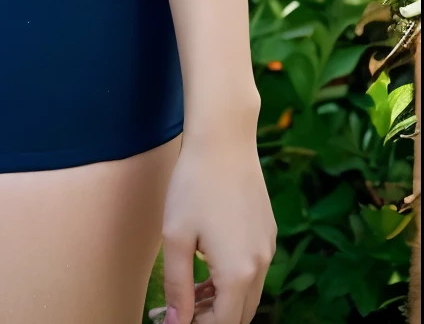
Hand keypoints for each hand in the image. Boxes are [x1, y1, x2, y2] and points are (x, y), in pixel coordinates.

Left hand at [161, 130, 275, 323]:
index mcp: (237, 273)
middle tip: (184, 309)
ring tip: (193, 290)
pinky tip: (209, 262)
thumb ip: (177, 285)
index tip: (178, 320)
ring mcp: (268, 248)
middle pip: (241, 313)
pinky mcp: (268, 231)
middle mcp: (260, 265)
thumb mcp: (175, 236)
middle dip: (214, 317)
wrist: (224, 140)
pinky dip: (235, 277)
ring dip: (224, 299)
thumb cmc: (194, 185)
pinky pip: (254, 268)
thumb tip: (177, 321)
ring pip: (249, 292)